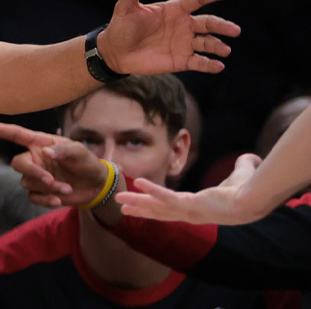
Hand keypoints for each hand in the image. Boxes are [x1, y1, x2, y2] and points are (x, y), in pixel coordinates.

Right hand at [0, 122, 106, 207]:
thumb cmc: (86, 161)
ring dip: (47, 188)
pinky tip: (58, 200)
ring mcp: (36, 176)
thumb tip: (45, 153)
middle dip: (33, 172)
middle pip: (18, 163)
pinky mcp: (40, 192)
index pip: (16, 135)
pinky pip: (32, 197)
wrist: (96, 185)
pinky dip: (45, 200)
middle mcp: (34, 159)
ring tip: (67, 188)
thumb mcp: (79, 151)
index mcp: (39, 143)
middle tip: (50, 180)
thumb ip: (62, 150)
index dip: (0, 131)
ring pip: (27, 183)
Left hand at [99, 0, 237, 75]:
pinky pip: (199, 62)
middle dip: (221, 26)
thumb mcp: (126, 8)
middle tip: (234, 30)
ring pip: (207, 43)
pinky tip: (218, 66)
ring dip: (217, 46)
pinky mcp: (182, 60)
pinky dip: (209, 64)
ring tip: (225, 50)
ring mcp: (184, 43)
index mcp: (174, 10)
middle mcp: (184, 25)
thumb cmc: (122, 27)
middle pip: (208, 23)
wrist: (116, 52)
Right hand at [118, 153, 261, 224]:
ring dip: (137, 203)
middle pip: (159, 212)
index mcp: (198, 208)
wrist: (252, 200)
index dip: (156, 206)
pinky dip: (152, 190)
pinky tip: (138, 182)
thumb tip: (251, 157)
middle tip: (122, 208)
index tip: (143, 205)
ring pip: (156, 207)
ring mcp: (187, 211)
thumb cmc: (248, 190)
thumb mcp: (239, 175)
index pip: (172, 208)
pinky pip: (166, 196)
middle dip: (140, 209)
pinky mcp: (189, 205)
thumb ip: (242, 165)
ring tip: (119, 199)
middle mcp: (190, 214)